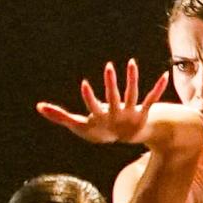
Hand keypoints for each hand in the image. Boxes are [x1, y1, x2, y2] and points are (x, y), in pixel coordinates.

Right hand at [34, 59, 162, 144]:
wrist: (123, 140)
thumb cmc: (97, 130)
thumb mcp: (79, 125)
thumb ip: (59, 116)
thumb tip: (38, 107)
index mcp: (100, 118)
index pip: (93, 106)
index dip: (89, 97)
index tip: (85, 84)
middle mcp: (116, 115)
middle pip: (114, 98)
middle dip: (111, 83)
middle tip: (108, 66)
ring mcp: (130, 113)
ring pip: (132, 94)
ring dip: (132, 79)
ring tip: (131, 63)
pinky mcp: (143, 111)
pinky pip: (151, 99)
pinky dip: (158, 88)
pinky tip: (164, 75)